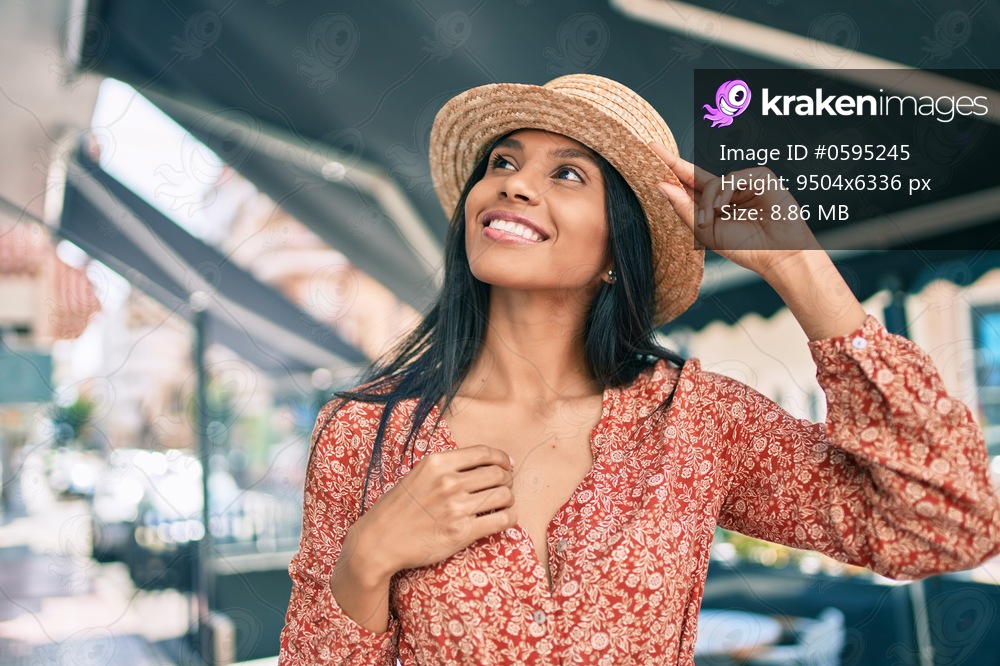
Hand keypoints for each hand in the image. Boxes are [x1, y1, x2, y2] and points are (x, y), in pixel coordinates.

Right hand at [347, 445, 516, 578]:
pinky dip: (510, 518)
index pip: (483, 453)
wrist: (379, 541)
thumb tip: (482, 464)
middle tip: (505, 486)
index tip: (506, 464)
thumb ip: (446, 467)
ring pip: (503, 495)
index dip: (501, 458)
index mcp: (437, 463)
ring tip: (504, 503)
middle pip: (498, 474)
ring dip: (509, 499)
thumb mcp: (418, 475)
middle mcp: (448, 482)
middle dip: (507, 479)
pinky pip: (501, 520)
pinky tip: (505, 519)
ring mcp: (456, 507)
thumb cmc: (398, 509)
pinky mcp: (461, 532)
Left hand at [650, 142, 821, 278]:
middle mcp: (727, 192)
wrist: (778, 254)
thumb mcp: (705, 231)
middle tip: (652, 148)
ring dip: (706, 203)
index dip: (671, 168)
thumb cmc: (745, 247)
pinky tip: (723, 209)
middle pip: (695, 175)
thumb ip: (683, 208)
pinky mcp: (760, 177)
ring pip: (712, 182)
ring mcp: (744, 183)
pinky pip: (732, 178)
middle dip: (674, 164)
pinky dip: (723, 194)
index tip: (652, 150)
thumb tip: (661, 186)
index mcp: (714, 205)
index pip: (688, 183)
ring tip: (708, 222)